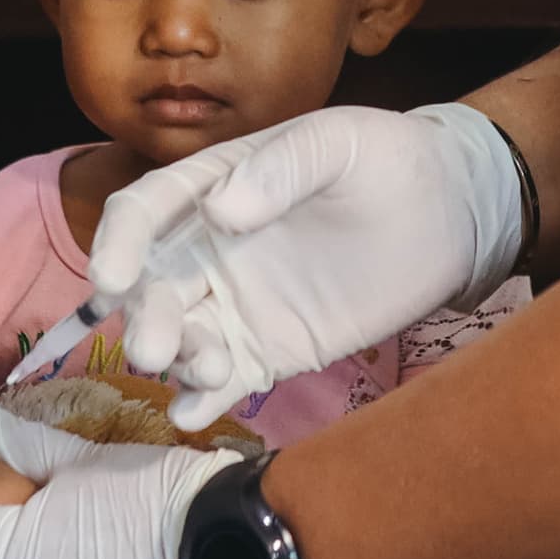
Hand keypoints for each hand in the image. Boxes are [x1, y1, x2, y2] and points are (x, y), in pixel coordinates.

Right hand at [90, 104, 526, 429]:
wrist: (449, 214)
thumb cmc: (388, 160)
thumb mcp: (338, 142)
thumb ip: (282, 168)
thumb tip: (221, 209)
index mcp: (213, 186)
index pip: (143, 213)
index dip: (117, 243)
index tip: (110, 277)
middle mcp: (208, 248)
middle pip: (151, 287)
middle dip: (145, 318)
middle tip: (156, 349)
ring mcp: (236, 304)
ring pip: (181, 338)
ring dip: (177, 360)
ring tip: (209, 371)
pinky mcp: (268, 350)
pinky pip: (222, 379)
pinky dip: (200, 401)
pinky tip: (194, 416)